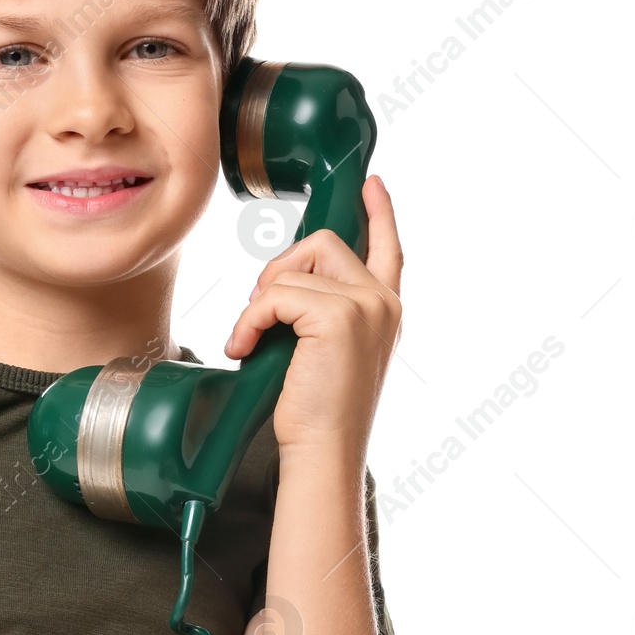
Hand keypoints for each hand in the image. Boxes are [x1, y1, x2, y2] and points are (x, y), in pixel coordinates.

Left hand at [223, 175, 402, 454]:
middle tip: (260, 311)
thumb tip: (281, 283)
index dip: (379, 213)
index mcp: (385, 310)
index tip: (370, 183)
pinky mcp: (338, 316)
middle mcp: (383, 302)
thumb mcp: (326, 352)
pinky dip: (249, 320)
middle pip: (322, 244)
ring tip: (251, 341)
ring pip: (291, 271)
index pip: (389, 248)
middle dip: (280, 269)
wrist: (323, 451)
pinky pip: (273, 295)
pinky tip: (245, 349)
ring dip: (258, 304)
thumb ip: (321, 312)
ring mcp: (365, 306)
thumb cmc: (317, 413)